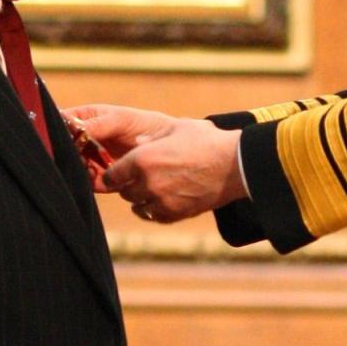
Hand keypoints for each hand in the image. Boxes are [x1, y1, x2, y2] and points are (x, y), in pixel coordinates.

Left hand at [65, 105, 245, 221]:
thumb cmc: (207, 141)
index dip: (115, 173)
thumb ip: (152, 137)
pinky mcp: (174, 215)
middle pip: (124, 191)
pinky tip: (163, 200)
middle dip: (129, 185)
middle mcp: (147, 183)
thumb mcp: (177, 129)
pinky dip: (155, 210)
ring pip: (137, 206)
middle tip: (139, 178)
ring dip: (141, 199)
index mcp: (143, 159)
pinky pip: (154, 216)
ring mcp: (161, 201)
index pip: (112, 175)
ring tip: (154, 188)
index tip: (119, 172)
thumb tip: (137, 143)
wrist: (234, 165)